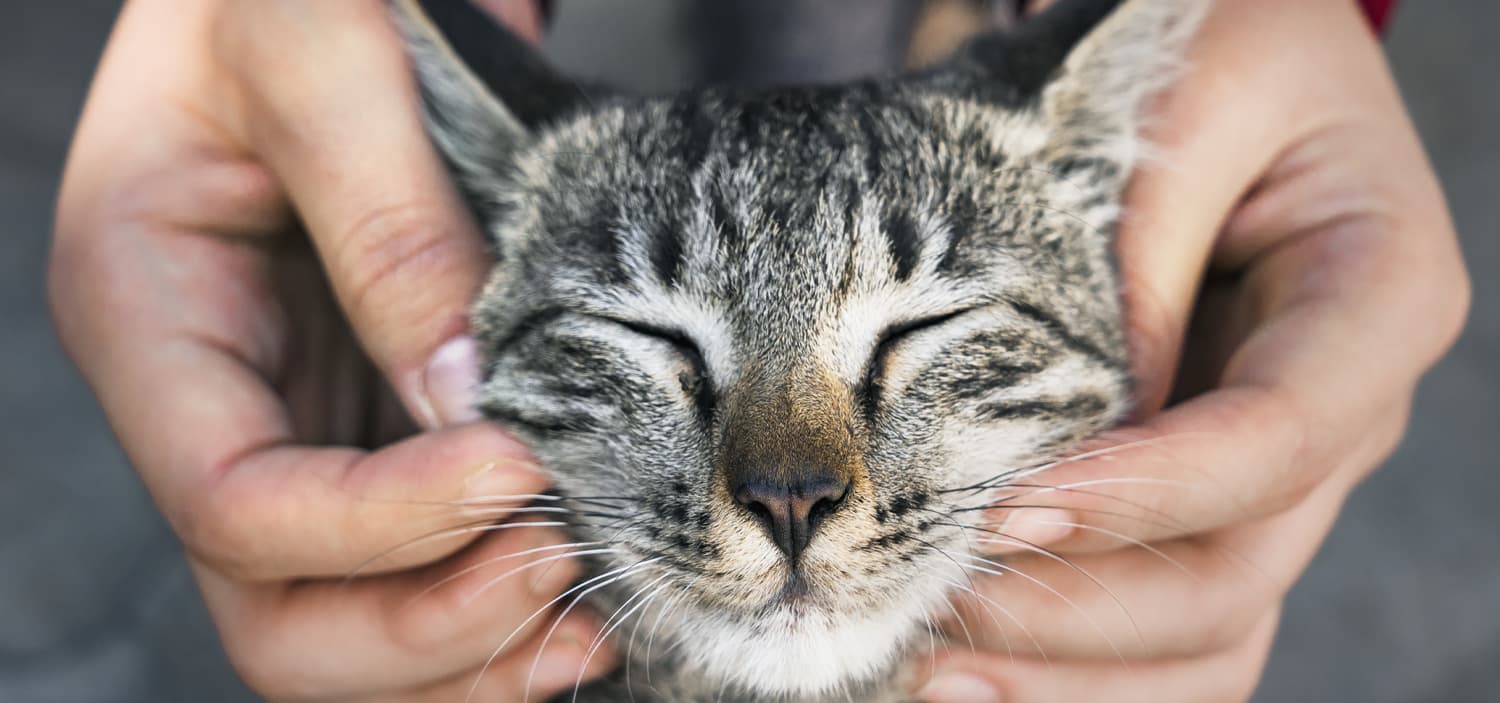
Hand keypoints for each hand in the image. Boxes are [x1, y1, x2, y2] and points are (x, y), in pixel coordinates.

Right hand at [50, 1, 612, 699]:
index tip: (521, 470)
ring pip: (342, 622)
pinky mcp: (372, 426)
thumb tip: (467, 401)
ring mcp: (294, 425)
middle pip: (276, 609)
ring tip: (589, 614)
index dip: (378, 525)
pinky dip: (490, 612)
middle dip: (420, 622)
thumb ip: (385, 223)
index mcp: (146, 315)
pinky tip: (581, 605)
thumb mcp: (318, 53)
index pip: (235, 501)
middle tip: (563, 564)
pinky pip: (411, 569)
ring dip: (463, 647)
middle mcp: (211, 400)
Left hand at [914, 1, 1468, 700]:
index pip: (1277, 439)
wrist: (1219, 49)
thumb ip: (1136, 260)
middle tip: (931, 603)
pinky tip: (967, 668)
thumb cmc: (1212, 47)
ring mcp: (1277, 470)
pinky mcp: (1205, 494)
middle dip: (1079, 608)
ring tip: (924, 674)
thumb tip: (1063, 440)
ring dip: (1068, 676)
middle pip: (1235, 571)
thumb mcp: (1186, 101)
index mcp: (1377, 301)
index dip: (1146, 494)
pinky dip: (1072, 665)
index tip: (1004, 508)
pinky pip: (1165, 620)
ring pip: (1206, 633)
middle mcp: (1342, 411)